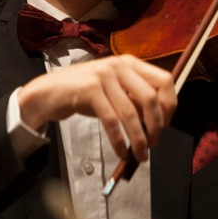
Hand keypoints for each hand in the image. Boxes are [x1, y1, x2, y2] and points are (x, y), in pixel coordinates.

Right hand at [17, 55, 176, 162]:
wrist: (48, 93)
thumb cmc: (84, 94)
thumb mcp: (114, 91)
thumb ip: (135, 99)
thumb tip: (159, 122)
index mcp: (130, 63)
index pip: (165, 81)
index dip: (169, 106)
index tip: (165, 125)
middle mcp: (119, 65)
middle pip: (151, 98)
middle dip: (156, 125)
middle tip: (154, 143)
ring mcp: (103, 75)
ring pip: (131, 112)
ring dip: (138, 139)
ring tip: (140, 155)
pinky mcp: (89, 89)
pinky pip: (111, 120)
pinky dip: (119, 140)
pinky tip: (121, 151)